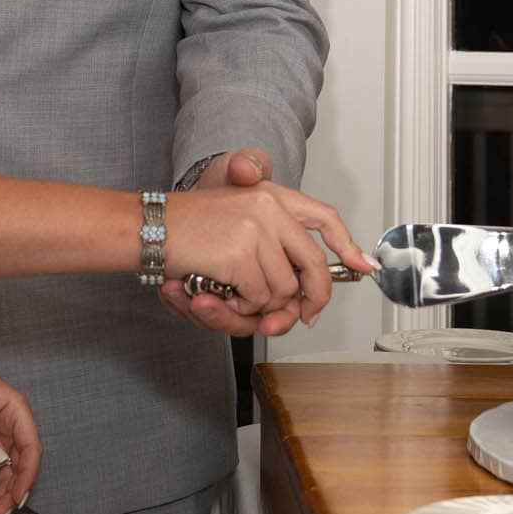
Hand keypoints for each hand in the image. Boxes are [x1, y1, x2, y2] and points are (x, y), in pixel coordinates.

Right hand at [164, 182, 373, 331]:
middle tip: (300, 317)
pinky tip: (217, 292)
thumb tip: (303, 289)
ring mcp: (256, 229)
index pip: (323, 218)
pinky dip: (240, 308)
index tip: (363, 267)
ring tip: (230, 293)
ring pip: (283, 290)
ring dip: (259, 305)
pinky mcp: (241, 253)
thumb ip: (270, 245)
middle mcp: (269, 207)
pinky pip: (258, 299)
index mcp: (270, 195)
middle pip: (313, 265)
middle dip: (310, 300)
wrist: (148, 228)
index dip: (347, 245)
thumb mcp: (234, 222)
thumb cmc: (186, 231)